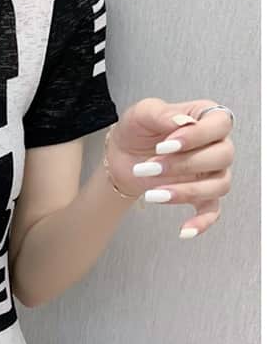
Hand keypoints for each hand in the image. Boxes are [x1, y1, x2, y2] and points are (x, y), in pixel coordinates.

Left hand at [105, 97, 233, 236]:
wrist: (122, 156)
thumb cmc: (136, 130)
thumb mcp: (142, 113)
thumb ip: (162, 113)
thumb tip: (182, 123)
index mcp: (205, 118)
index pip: (220, 124)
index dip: (197, 136)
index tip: (166, 145)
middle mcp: (215, 144)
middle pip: (221, 155)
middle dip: (182, 164)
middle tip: (150, 166)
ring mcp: (211, 172)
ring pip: (219, 184)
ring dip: (185, 191)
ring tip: (152, 193)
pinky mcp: (200, 194)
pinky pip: (212, 211)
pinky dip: (202, 222)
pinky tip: (185, 230)